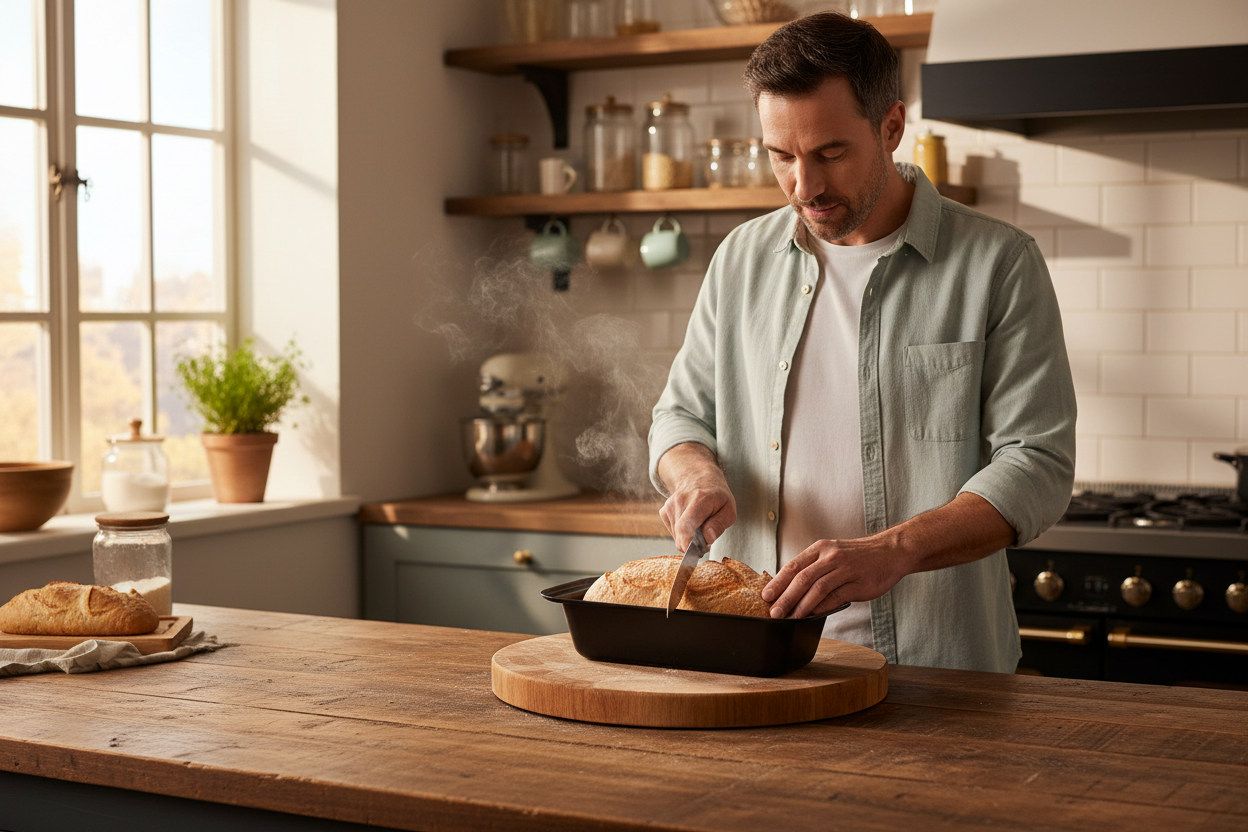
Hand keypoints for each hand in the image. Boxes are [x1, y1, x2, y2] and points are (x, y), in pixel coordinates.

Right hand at [656, 443, 736, 552]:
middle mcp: (681, 501)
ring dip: (689, 539)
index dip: (688, 544)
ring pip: (677, 536)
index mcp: (699, 499)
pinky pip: (673, 532)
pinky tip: (690, 524)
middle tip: (706, 543)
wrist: (698, 478)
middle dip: (693, 545)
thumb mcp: (728, 510)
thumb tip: (708, 538)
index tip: (696, 553)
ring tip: (700, 528)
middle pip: (681, 535)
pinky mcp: (664, 511)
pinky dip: (682, 534)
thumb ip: (719, 525)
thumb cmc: (717, 497)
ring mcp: (670, 505)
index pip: (686, 526)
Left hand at [761, 535, 908, 618]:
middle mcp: (830, 556)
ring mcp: (844, 569)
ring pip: (816, 589)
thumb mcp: (833, 554)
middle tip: (773, 612)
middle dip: (784, 597)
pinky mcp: (857, 584)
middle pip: (801, 578)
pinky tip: (812, 616)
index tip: (765, 596)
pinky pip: (835, 598)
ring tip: (789, 618)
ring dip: (800, 606)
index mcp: (820, 549)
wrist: (891, 551)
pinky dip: (821, 608)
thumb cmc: (859, 556)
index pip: (793, 566)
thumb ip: (814, 569)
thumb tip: (791, 590)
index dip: (777, 582)